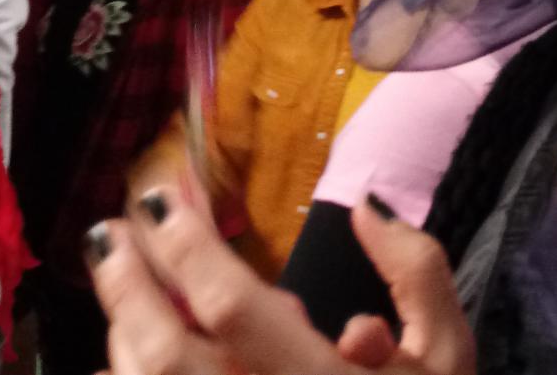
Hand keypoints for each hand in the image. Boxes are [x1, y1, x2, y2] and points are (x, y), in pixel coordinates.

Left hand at [88, 189, 474, 374]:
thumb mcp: (449, 354)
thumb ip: (416, 270)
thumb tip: (366, 206)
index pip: (233, 305)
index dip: (189, 247)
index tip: (163, 199)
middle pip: (166, 354)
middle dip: (127, 287)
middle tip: (107, 234)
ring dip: (123, 337)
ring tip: (121, 292)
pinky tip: (122, 363)